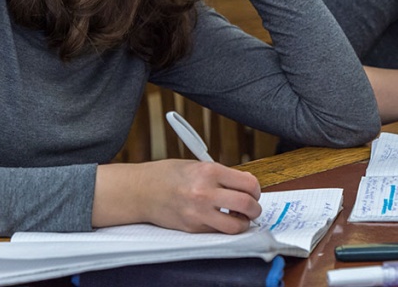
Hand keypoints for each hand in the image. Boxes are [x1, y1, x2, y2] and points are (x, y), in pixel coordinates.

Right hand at [94, 159, 261, 233]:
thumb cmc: (168, 175)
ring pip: (236, 225)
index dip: (256, 188)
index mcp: (209, 171)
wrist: (141, 190)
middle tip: (253, 207)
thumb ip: (221, 174)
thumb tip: (245, 184)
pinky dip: (225, 228)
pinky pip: (218, 232)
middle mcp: (205, 192)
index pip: (248, 183)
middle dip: (255, 208)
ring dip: (244, 223)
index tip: (254, 190)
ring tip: (240, 217)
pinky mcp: (193, 228)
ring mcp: (198, 213)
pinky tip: (222, 220)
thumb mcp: (197, 165)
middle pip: (247, 204)